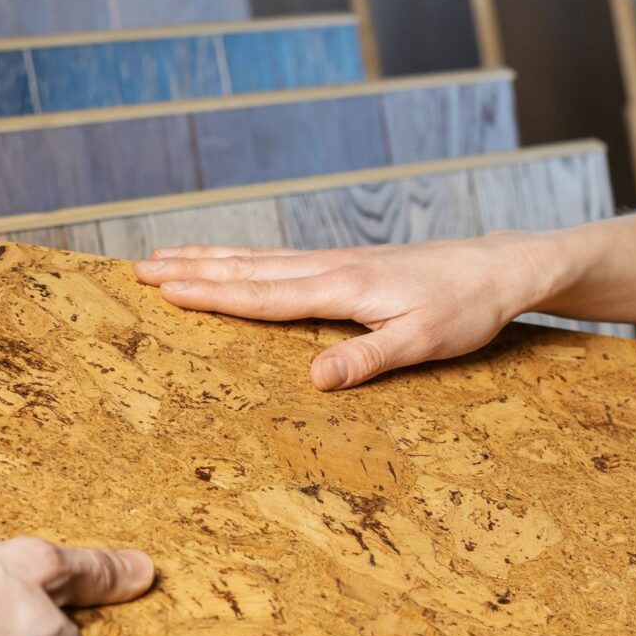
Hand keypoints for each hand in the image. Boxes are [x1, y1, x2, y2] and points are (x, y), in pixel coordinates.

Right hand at [134, 233, 558, 389]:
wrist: (498, 268)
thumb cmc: (465, 308)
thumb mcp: (423, 342)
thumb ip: (367, 359)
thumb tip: (313, 380)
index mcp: (340, 288)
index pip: (262, 295)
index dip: (211, 295)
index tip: (163, 289)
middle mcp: (330, 268)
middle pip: (247, 269)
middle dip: (192, 269)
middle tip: (137, 267)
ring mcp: (336, 262)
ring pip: (259, 259)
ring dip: (210, 258)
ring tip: (166, 255)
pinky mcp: (347, 265)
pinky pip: (280, 260)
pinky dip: (245, 259)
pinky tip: (234, 262)